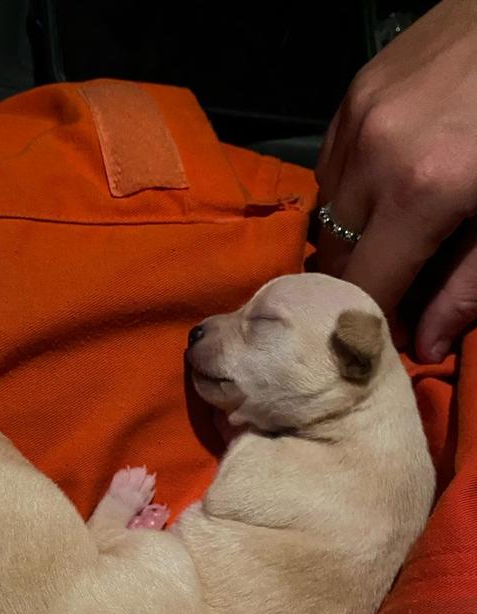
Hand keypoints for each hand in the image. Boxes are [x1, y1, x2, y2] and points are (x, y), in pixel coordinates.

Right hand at [316, 0, 476, 361]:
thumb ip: (467, 286)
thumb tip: (424, 346)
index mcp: (419, 193)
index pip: (363, 285)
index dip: (370, 320)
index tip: (386, 334)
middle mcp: (372, 156)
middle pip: (335, 253)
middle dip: (360, 280)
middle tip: (397, 286)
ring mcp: (357, 118)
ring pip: (326, 211)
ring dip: (352, 235)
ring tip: (392, 233)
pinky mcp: (354, 92)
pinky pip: (330, 164)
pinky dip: (350, 190)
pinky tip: (384, 185)